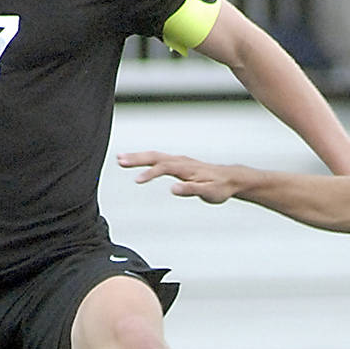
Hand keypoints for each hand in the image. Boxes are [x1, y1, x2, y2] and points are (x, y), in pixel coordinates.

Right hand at [117, 150, 247, 202]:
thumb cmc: (220, 188)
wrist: (230, 179)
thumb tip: (173, 189)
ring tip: (120, 159)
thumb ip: (191, 190)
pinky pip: (159, 159)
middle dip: (137, 158)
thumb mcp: (208, 193)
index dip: (150, 173)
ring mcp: (179, 161)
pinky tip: (136, 160)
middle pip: (155, 157)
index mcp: (186, 168)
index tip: (137, 180)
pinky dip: (145, 159)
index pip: (164, 168)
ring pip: (155, 156)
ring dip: (138, 157)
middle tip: (119, 160)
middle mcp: (181, 161)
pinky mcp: (178, 164)